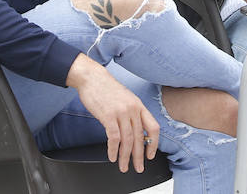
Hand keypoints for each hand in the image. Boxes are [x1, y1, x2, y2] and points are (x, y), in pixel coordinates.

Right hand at [66, 55, 160, 171]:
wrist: (92, 78)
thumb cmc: (107, 89)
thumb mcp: (126, 99)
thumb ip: (132, 114)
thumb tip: (136, 132)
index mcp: (139, 105)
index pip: (153, 127)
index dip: (154, 143)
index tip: (150, 155)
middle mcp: (133, 109)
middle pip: (139, 138)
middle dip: (139, 156)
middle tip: (138, 168)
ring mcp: (121, 112)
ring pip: (127, 140)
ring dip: (125, 157)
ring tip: (124, 166)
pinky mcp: (108, 116)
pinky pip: (114, 138)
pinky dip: (113, 150)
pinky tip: (112, 157)